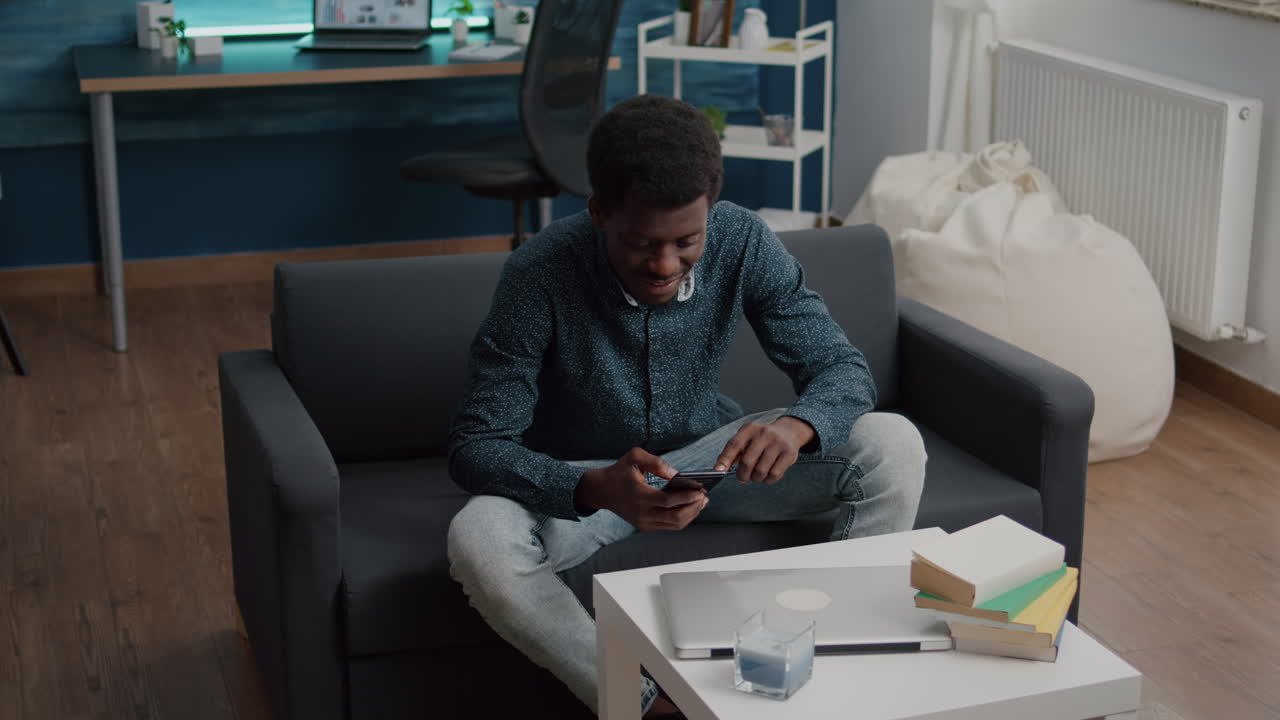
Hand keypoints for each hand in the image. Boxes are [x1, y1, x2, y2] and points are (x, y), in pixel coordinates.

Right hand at [575, 447, 708, 531]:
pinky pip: (669, 526)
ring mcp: (644, 523)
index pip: (669, 501)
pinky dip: (682, 518)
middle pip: (676, 517)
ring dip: (691, 514)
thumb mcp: (635, 457)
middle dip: (694, 508)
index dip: (688, 497)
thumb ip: (656, 462)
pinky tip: (690, 507)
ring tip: (701, 502)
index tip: (701, 489)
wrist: (601, 490)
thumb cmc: (619, 471)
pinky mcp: (645, 527)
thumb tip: (676, 474)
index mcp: (640, 496)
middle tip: (705, 496)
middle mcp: (642, 513)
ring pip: (675, 525)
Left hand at [714, 416, 815, 484]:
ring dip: (755, 478)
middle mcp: (764, 434)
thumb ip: (734, 451)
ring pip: (760, 471)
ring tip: (756, 475)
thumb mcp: (747, 438)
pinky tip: (767, 475)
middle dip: (742, 475)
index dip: (725, 459)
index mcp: (750, 429)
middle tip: (742, 478)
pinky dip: (768, 480)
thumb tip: (719, 467)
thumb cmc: (762, 439)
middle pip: (747, 462)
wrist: (789, 431)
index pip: (734, 444)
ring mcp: (778, 443)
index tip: (718, 471)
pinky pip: (774, 475)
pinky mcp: (789, 453)